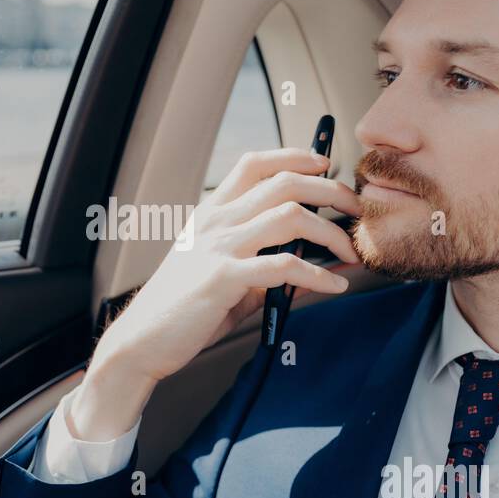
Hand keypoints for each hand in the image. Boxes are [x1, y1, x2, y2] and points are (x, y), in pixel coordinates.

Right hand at [68, 147, 362, 440]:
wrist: (142, 340)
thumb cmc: (181, 309)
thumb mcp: (222, 276)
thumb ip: (262, 266)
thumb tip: (310, 270)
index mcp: (211, 214)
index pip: (254, 164)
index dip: (294, 156)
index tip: (325, 165)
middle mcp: (216, 222)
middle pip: (284, 183)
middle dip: (330, 191)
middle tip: (356, 209)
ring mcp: (219, 247)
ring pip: (290, 216)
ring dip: (331, 232)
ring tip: (352, 251)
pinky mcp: (224, 278)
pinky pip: (284, 265)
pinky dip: (318, 275)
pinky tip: (334, 286)